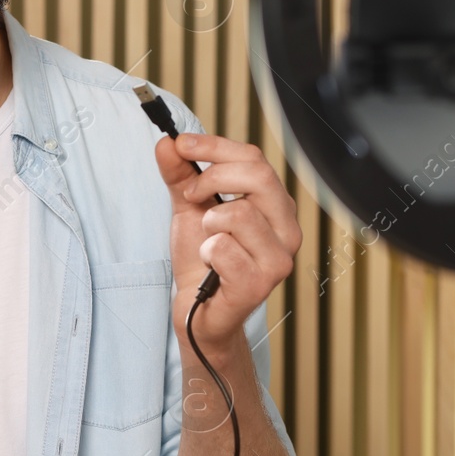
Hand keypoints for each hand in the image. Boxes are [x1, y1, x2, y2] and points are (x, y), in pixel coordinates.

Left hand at [155, 133, 301, 357]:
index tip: (182, 145)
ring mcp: (278, 259)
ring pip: (241, 213)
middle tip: (190, 194)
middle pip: (258, 176)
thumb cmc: (202, 262)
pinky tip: (210, 266)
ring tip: (208, 242)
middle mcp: (287, 230)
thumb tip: (167, 143)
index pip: (254, 159)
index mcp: (276, 207)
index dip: (215, 146)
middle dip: (213, 178)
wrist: (197, 312)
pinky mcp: (259, 284)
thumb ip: (180, 175)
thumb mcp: (189, 208)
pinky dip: (206, 254)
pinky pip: (224, 249)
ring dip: (209, 224)